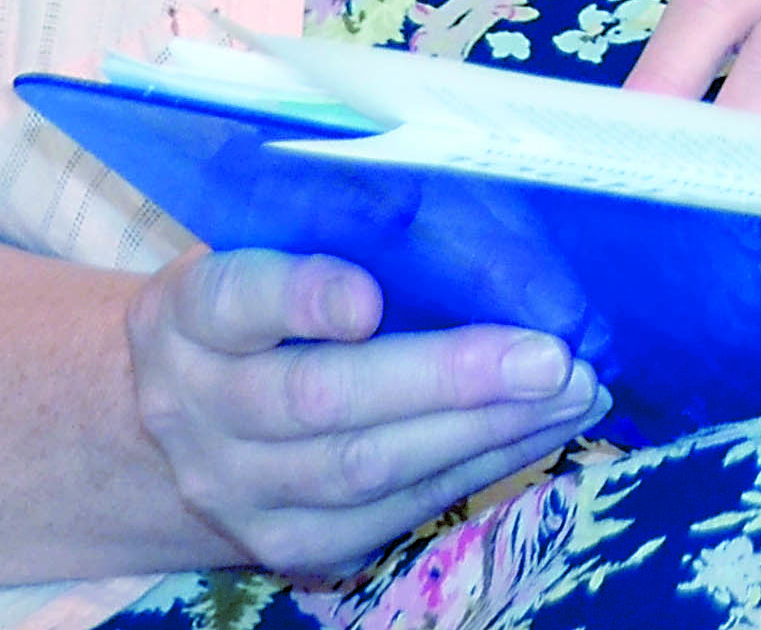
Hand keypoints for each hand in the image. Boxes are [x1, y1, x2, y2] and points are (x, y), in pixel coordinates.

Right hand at [125, 247, 605, 577]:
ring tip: (573, 392)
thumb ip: (339, 236)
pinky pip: (392, 513)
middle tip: (548, 356)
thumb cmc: (263, 313)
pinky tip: (541, 430)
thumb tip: (478, 215)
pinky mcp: (289, 545)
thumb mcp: (268, 254)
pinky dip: (477, 466)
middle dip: (446, 379)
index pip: (235, 298)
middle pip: (319, 399)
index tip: (370, 296)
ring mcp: (237, 490)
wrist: (193, 427)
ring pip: (365, 469)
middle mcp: (195, 408)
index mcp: (187, 314)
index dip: (302, 297)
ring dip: (484, 429)